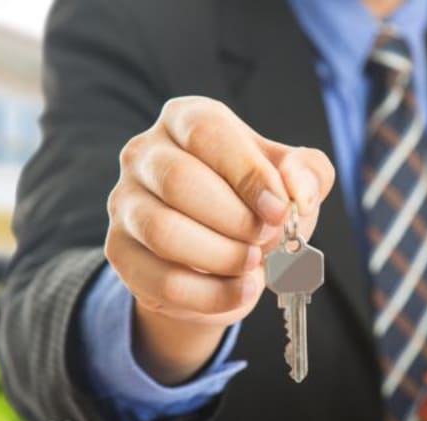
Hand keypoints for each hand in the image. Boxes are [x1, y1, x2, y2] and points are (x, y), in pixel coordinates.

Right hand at [105, 96, 334, 383]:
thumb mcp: (289, 182)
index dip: (248, 173)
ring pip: (163, 231)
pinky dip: (211, 295)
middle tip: (268, 240)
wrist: (216, 256)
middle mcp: (144, 154)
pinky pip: (161, 280)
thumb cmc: (252, 205)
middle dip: (235, 220)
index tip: (280, 211)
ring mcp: (125, 203)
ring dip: (221, 256)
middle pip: (179, 181)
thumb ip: (306, 173)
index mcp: (185, 119)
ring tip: (254, 264)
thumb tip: (296, 186)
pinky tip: (241, 290)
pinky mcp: (119, 251)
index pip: (207, 132)